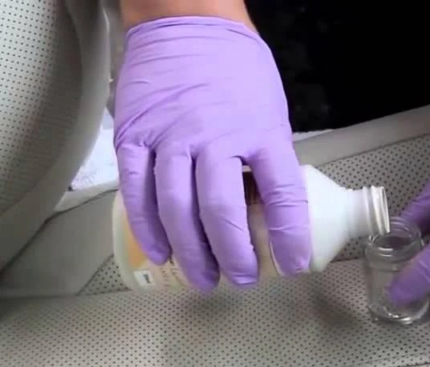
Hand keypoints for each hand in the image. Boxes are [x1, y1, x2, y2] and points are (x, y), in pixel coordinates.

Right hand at [114, 17, 308, 290]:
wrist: (185, 21)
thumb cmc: (234, 69)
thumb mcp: (270, 110)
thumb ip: (269, 157)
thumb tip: (275, 208)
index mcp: (259, 130)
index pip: (282, 195)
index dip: (289, 236)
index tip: (294, 263)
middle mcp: (215, 136)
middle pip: (222, 212)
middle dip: (234, 255)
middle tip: (242, 278)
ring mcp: (170, 137)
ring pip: (177, 209)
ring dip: (192, 253)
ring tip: (204, 278)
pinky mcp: (135, 136)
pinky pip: (138, 192)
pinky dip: (148, 228)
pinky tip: (162, 251)